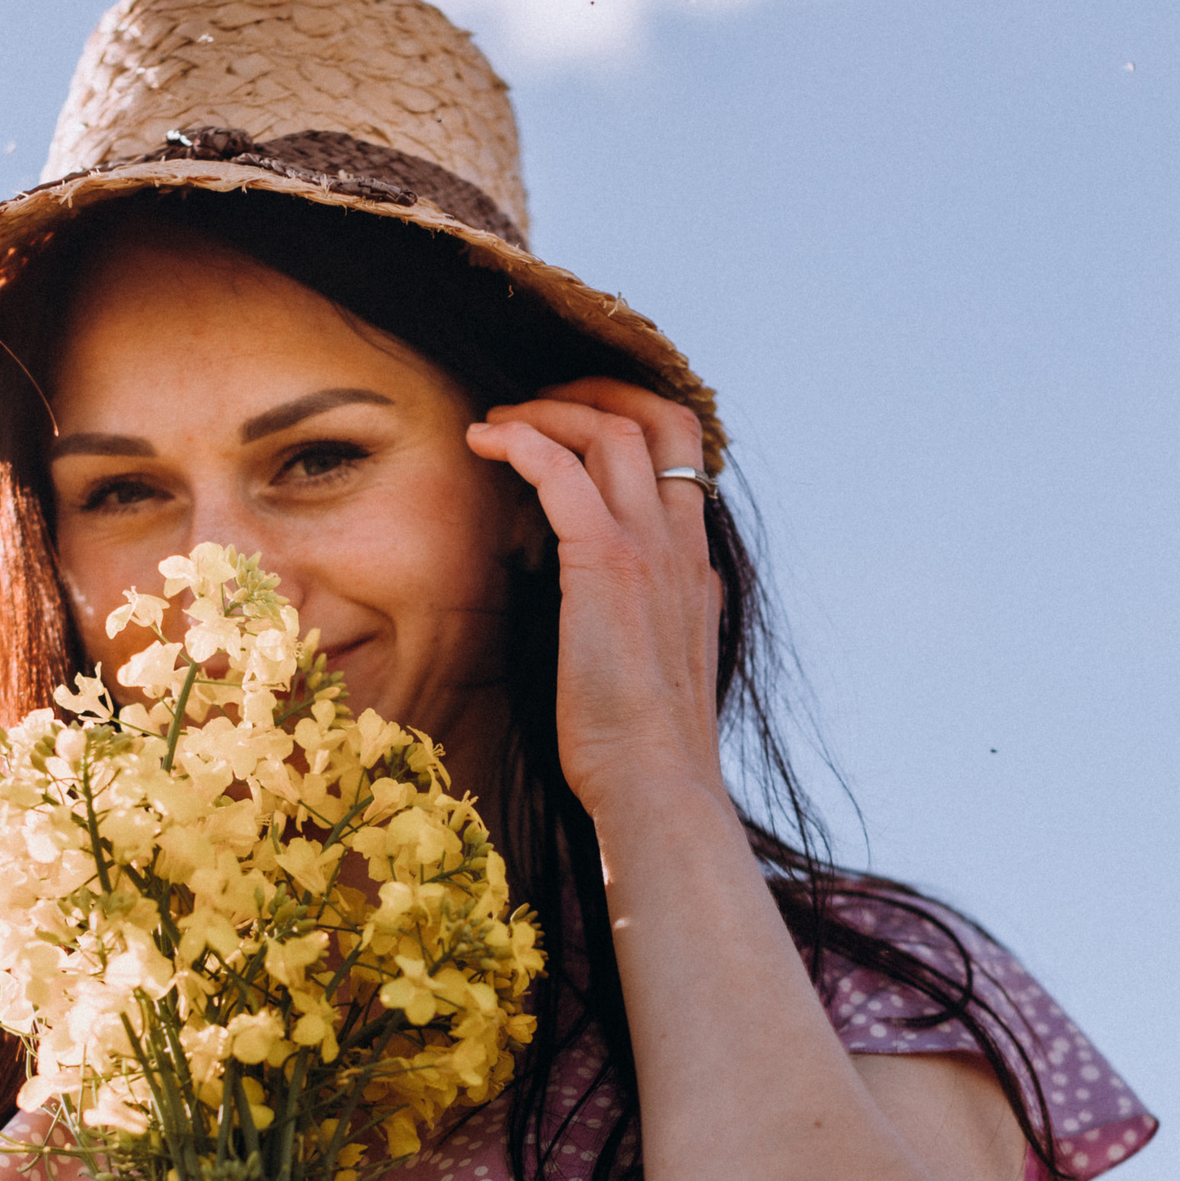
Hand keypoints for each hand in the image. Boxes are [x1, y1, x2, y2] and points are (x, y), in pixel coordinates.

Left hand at [464, 378, 723, 820]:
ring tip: (499, 420)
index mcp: (695, 570)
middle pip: (660, 420)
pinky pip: (563, 470)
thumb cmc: (642, 751)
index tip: (578, 428)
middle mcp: (682, 547)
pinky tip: (484, 441)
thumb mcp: (656, 673)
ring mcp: (651, 550)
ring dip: (550, 410)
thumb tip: (613, 618)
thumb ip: (646, 627)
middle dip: (597, 394)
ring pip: (614, 431)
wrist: (658, 786)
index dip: (633, 426)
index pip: (684, 462)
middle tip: (539, 402)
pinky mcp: (606, 563)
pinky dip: (522, 440)